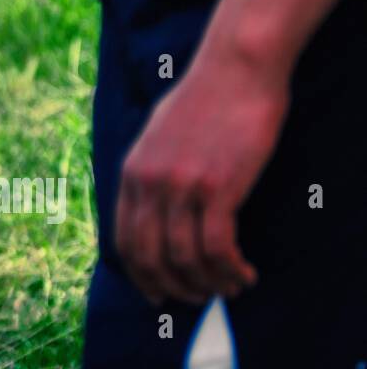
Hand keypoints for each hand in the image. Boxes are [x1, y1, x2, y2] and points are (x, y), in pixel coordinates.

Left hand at [114, 43, 288, 304]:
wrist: (234, 69)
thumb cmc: (203, 98)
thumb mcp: (157, 135)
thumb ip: (151, 170)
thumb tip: (154, 204)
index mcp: (130, 172)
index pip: (124, 239)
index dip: (140, 275)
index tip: (156, 293)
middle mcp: (148, 183)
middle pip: (149, 257)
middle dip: (170, 287)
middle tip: (195, 299)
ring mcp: (180, 186)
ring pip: (184, 259)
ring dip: (207, 283)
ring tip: (229, 287)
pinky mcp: (217, 187)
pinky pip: (217, 247)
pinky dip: (229, 269)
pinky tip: (244, 273)